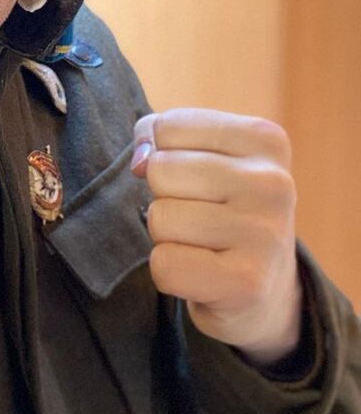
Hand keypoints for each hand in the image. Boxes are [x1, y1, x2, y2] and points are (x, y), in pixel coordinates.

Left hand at [131, 108, 302, 365]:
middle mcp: (273, 182)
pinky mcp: (248, 283)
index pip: (168, 128)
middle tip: (200, 216)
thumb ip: (156, 134)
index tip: (199, 179)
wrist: (261, 285)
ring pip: (159, 218)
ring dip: (167, 236)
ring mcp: (265, 234)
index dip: (165, 156)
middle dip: (165, 197)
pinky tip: (202, 273)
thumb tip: (140, 162)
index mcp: (264, 138)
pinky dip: (169, 272)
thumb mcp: (198, 153)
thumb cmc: (218, 205)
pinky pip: (164, 265)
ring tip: (203, 243)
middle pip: (160, 171)